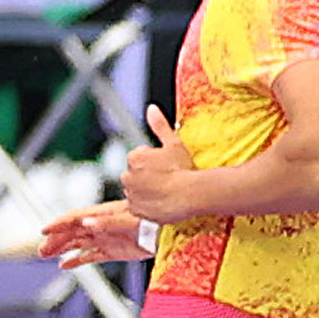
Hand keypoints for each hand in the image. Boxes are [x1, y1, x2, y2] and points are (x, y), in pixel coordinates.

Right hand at [40, 200, 152, 270]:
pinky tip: (64, 265)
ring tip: (45, 255)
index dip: (59, 223)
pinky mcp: (113, 251)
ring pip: (78, 243)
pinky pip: (91, 256)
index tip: (44, 230)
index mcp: (103, 215)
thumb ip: (108, 222)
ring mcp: (106, 238)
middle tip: (40, 251)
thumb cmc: (153, 221)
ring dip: (61, 249)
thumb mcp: (131, 221)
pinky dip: (77, 260)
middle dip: (55, 240)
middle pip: (72, 232)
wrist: (169, 232)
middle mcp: (101, 226)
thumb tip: (86, 223)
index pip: (75, 218)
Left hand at [122, 104, 201, 223]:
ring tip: (166, 193)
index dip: (154, 162)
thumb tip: (151, 108)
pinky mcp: (136, 210)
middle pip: (135, 175)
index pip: (139, 158)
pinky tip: (162, 203)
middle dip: (147, 177)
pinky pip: (138, 207)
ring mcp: (130, 194)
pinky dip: (147, 206)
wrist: (191, 194)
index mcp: (134, 157)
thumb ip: (160, 126)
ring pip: (136, 191)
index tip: (167, 167)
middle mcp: (127, 175)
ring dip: (147, 191)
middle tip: (168, 181)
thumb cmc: (184, 169)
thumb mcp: (174, 144)